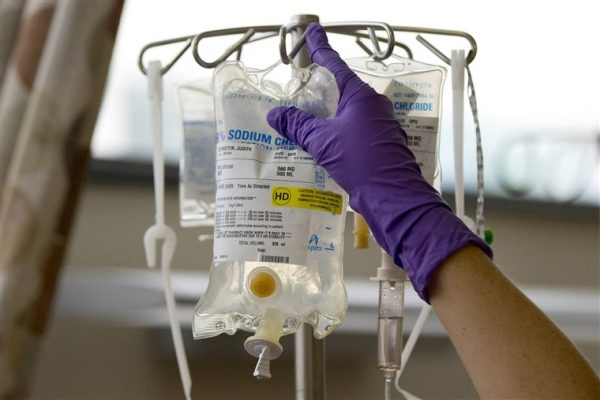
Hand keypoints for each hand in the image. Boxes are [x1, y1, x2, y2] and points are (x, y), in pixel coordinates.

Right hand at [267, 23, 490, 300]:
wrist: (393, 198)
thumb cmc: (361, 163)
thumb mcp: (323, 142)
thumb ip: (298, 125)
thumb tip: (274, 114)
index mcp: (361, 97)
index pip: (336, 66)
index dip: (321, 49)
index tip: (313, 33)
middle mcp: (373, 107)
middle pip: (342, 90)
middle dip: (321, 89)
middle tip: (300, 86)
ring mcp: (379, 126)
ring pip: (347, 113)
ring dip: (327, 115)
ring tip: (304, 119)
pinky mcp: (380, 145)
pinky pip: (353, 131)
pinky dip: (336, 132)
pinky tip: (321, 143)